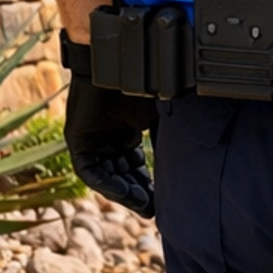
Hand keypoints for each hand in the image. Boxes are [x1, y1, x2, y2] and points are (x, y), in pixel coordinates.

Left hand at [62, 65, 156, 217]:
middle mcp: (110, 137)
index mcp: (128, 130)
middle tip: (155, 208)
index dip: (151, 182)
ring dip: (125, 192)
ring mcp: (93, 140)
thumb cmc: (141, 84)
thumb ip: (168, 139)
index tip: (165, 198)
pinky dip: (106, 183)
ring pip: (108, 176)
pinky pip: (90, 172)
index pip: (138, 165)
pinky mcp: (78, 142)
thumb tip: (195, 159)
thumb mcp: (159, 118)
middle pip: (124, 174)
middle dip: (139, 192)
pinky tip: (123, 193)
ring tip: (144, 205)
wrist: (119, 64)